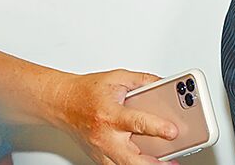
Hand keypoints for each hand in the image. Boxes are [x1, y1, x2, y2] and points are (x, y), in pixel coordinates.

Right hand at [47, 69, 179, 164]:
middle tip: (173, 162)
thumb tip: (165, 83)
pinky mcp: (98, 156)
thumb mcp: (118, 78)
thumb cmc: (86, 91)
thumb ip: (144, 80)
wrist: (61, 103)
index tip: (173, 131)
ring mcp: (100, 150)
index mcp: (110, 115)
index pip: (137, 123)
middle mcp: (104, 136)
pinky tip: (146, 163)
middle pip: (131, 158)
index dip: (157, 128)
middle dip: (154, 163)